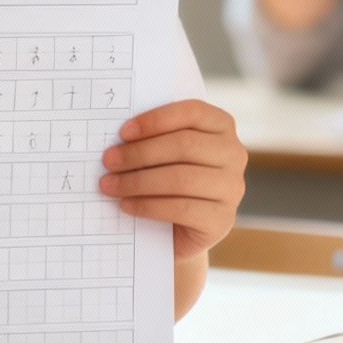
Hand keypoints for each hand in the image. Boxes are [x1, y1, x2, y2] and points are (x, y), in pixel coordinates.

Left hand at [99, 99, 247, 259]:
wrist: (177, 230)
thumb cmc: (166, 180)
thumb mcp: (164, 153)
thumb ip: (154, 137)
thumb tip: (117, 132)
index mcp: (222, 126)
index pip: (192, 112)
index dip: (156, 120)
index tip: (123, 132)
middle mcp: (234, 154)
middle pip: (184, 146)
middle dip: (139, 153)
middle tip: (108, 161)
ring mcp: (232, 188)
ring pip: (181, 178)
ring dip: (137, 181)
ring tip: (110, 185)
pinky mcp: (222, 219)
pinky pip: (181, 209)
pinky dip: (147, 206)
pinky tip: (126, 205)